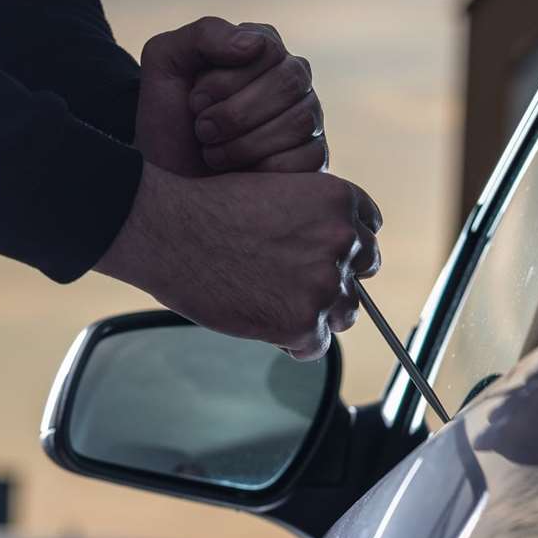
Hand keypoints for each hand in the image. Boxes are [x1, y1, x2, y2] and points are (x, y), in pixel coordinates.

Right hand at [95, 163, 380, 360]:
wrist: (169, 231)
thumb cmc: (208, 210)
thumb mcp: (276, 192)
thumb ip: (312, 220)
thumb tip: (330, 256)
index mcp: (338, 201)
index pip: (368, 231)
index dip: (344, 247)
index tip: (324, 257)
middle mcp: (342, 240)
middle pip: (363, 273)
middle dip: (336, 280)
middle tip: (297, 285)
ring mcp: (326, 284)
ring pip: (345, 312)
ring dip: (318, 314)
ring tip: (276, 305)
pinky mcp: (304, 322)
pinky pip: (317, 345)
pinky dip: (295, 342)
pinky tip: (267, 326)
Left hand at [135, 18, 325, 177]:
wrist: (170, 182)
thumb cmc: (168, 120)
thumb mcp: (166, 62)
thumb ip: (205, 35)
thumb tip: (255, 43)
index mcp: (262, 49)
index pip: (265, 50)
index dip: (225, 80)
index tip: (194, 101)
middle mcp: (293, 79)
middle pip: (288, 83)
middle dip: (235, 114)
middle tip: (202, 130)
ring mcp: (309, 118)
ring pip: (299, 122)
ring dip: (245, 144)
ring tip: (214, 153)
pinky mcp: (315, 157)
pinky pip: (307, 159)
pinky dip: (264, 169)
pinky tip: (240, 174)